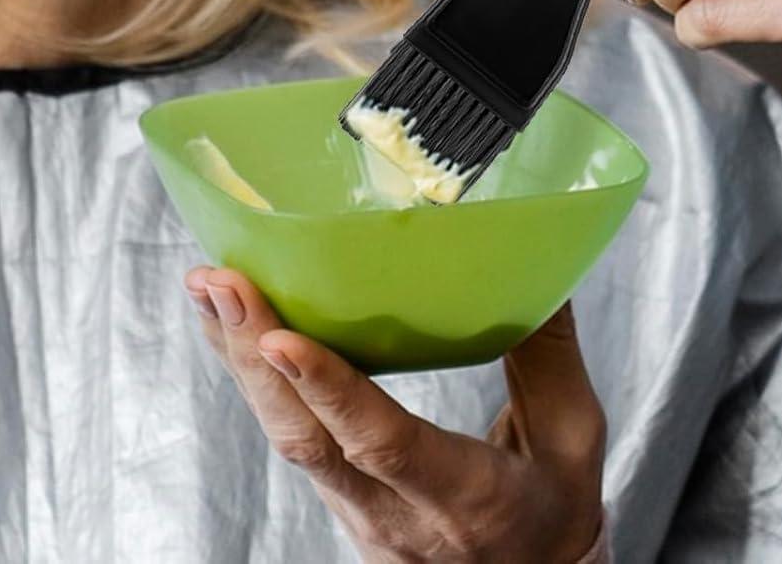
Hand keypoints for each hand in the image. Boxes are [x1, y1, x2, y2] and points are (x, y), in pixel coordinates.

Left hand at [182, 266, 606, 561]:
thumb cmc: (556, 509)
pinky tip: (233, 327)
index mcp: (465, 497)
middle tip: (220, 281)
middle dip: (254, 355)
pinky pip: (290, 438)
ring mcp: (360, 516)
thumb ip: (550, 354)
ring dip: (240, 360)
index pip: (383, 445)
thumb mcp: (573, 438)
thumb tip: (539, 265)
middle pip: (307, 438)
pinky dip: (256, 379)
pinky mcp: (342, 504)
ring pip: (286, 438)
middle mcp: (397, 515)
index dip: (329, 389)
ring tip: (208, 287)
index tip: (281, 337)